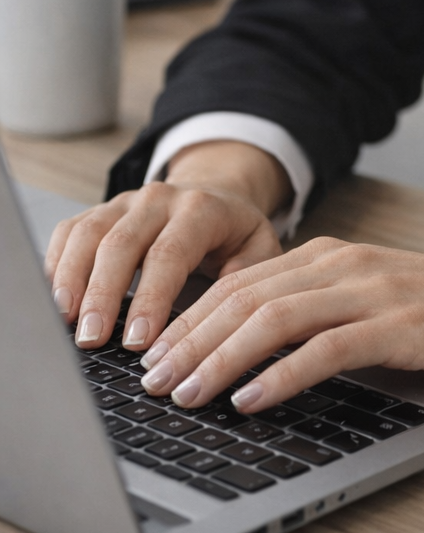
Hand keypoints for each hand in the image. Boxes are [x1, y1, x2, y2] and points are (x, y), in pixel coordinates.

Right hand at [44, 142, 288, 353]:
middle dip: (102, 295)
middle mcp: (158, 200)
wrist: (216, 191)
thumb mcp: (259, 249)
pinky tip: (54, 301)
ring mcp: (124, 203)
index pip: (169, 253)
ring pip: (88, 235)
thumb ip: (245, 279)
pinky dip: (56, 265)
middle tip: (90, 340)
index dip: (150, 298)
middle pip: (120, 244)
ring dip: (71, 281)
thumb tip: (222, 321)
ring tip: (64, 323)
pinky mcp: (100, 211)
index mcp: (200, 209)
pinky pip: (69, 232)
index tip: (136, 341)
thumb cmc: (234, 232)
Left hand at [137, 239, 423, 410]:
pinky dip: (280, 375)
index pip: (239, 283)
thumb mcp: (380, 305)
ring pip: (272, 318)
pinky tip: (251, 400)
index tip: (152, 358)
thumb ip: (326, 318)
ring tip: (184, 393)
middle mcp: (345, 265)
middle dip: (187, 340)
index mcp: (334, 257)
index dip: (187, 320)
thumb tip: (257, 362)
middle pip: (242, 297)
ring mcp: (373, 291)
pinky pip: (325, 347)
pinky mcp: (401, 323)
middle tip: (150, 382)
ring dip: (218, 358)